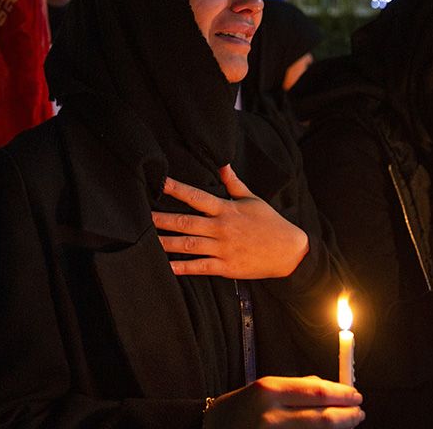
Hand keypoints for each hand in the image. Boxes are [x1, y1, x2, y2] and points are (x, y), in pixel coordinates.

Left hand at [152, 164, 308, 277]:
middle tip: (143, 217)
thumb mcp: (252, 199)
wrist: (289, 251)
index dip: (177, 189)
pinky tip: (168, 267)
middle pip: (187, 222)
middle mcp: (222, 228)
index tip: (161, 183)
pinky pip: (200, 267)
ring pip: (189, 245)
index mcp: (227, 209)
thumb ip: (233, 183)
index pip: (197, 196)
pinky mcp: (226, 267)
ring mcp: (223, 249)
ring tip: (148, 241)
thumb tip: (223, 164)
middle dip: (163, 220)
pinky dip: (183, 268)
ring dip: (167, 243)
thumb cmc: (269, 222)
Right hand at [204, 376, 363, 428]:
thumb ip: (291, 387)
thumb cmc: (235, 411)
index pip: (316, 392)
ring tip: (349, 424)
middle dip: (347, 415)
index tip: (356, 395)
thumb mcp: (259, 391)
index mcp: (267, 390)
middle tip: (359, 412)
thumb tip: (326, 387)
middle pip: (322, 417)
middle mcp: (270, 415)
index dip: (342, 394)